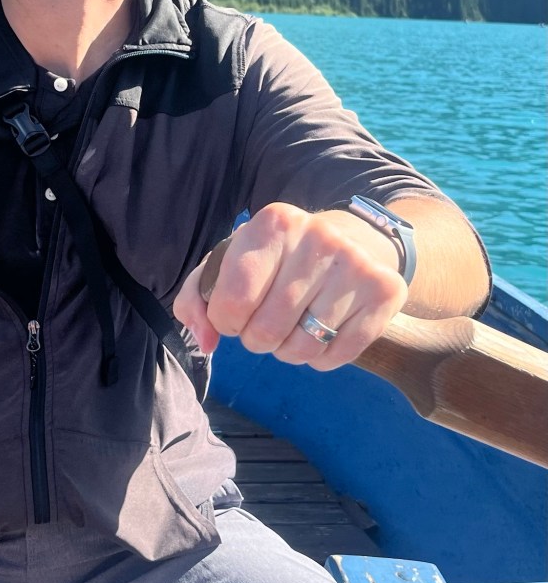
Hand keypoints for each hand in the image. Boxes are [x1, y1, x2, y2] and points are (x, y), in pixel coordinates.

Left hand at [173, 202, 407, 369]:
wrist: (355, 239)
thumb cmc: (277, 258)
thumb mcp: (230, 262)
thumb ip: (198, 299)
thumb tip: (206, 341)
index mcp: (273, 223)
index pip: (232, 299)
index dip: (224, 321)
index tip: (232, 315)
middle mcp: (317, 237)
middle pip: (266, 329)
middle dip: (256, 339)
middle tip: (263, 326)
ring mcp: (355, 264)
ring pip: (302, 348)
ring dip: (287, 351)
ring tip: (291, 328)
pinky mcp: (385, 292)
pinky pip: (337, 355)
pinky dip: (321, 358)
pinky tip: (320, 332)